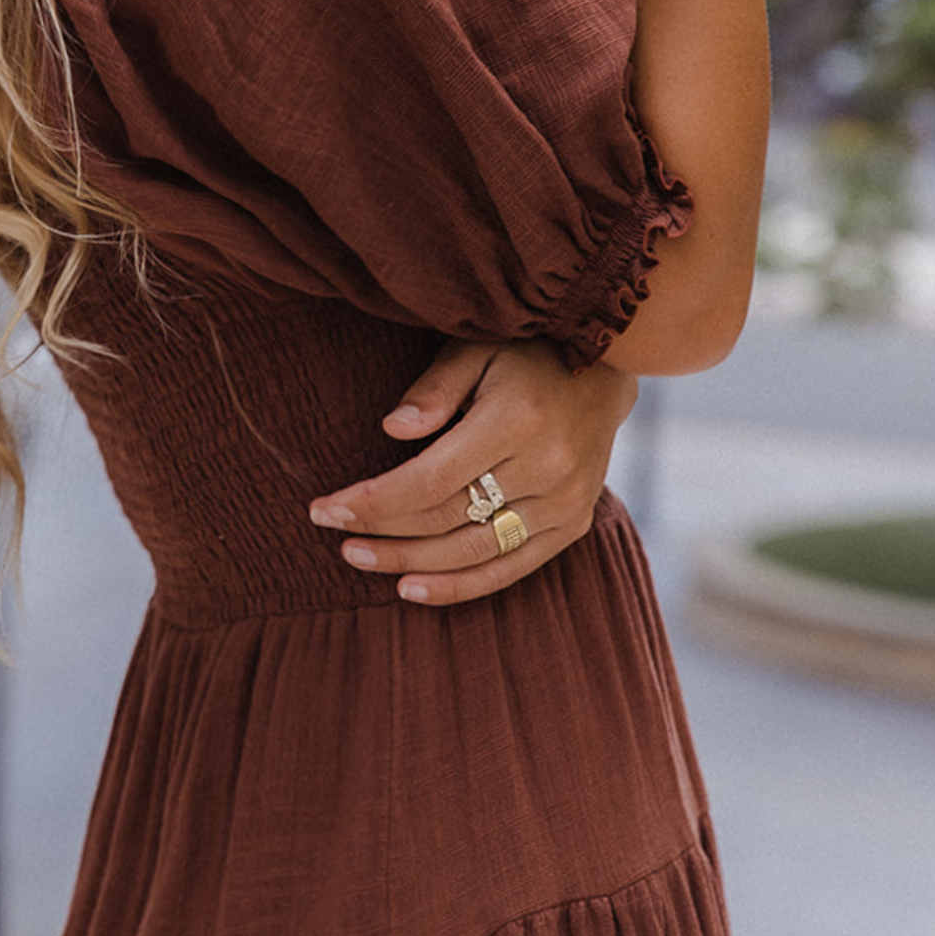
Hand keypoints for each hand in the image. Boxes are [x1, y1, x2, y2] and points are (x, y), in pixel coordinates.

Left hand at [307, 339, 636, 603]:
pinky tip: (412, 588)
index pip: (429, 480)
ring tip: (359, 560)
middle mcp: (546, 468)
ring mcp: (565, 502)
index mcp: (516, 421)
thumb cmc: (527, 351)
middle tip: (335, 537)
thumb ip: (434, 388)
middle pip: (446, 519)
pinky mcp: (573, 524)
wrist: (609, 366)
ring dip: (410, 563)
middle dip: (382, 532)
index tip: (325, 510)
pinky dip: (460, 585)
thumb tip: (392, 430)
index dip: (374, 502)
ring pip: (473, 551)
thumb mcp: (476, 347)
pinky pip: (510, 568)